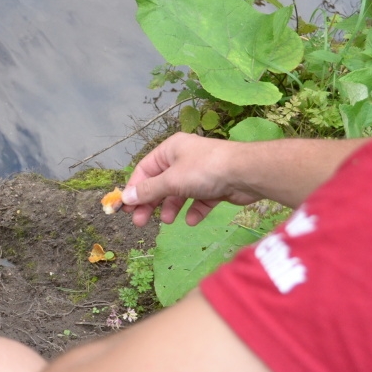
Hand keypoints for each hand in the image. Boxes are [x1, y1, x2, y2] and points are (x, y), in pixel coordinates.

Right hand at [122, 133, 262, 226]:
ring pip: (179, 193)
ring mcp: (201, 173)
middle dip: (151, 203)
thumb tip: (126, 198)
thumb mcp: (171, 180)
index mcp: (170, 150)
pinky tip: (192, 220)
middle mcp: (184, 159)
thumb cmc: (204, 170)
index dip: (134, 189)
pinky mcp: (216, 186)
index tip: (126, 208)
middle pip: (160, 183)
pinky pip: (199, 200)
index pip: (144, 170)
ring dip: (172, 208)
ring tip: (169, 221)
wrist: (246, 173)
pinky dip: (194, 210)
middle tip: (140, 222)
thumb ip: (148, 191)